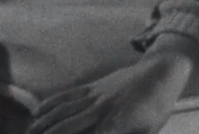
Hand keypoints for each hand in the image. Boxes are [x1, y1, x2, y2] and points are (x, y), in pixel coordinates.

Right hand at [27, 34, 198, 133]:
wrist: (161, 71)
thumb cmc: (157, 106)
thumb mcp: (149, 131)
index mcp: (119, 123)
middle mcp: (102, 109)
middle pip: (67, 127)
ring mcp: (95, 95)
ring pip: (62, 111)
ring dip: (42, 125)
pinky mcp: (93, 86)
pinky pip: (67, 95)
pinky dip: (50, 105)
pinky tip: (37, 113)